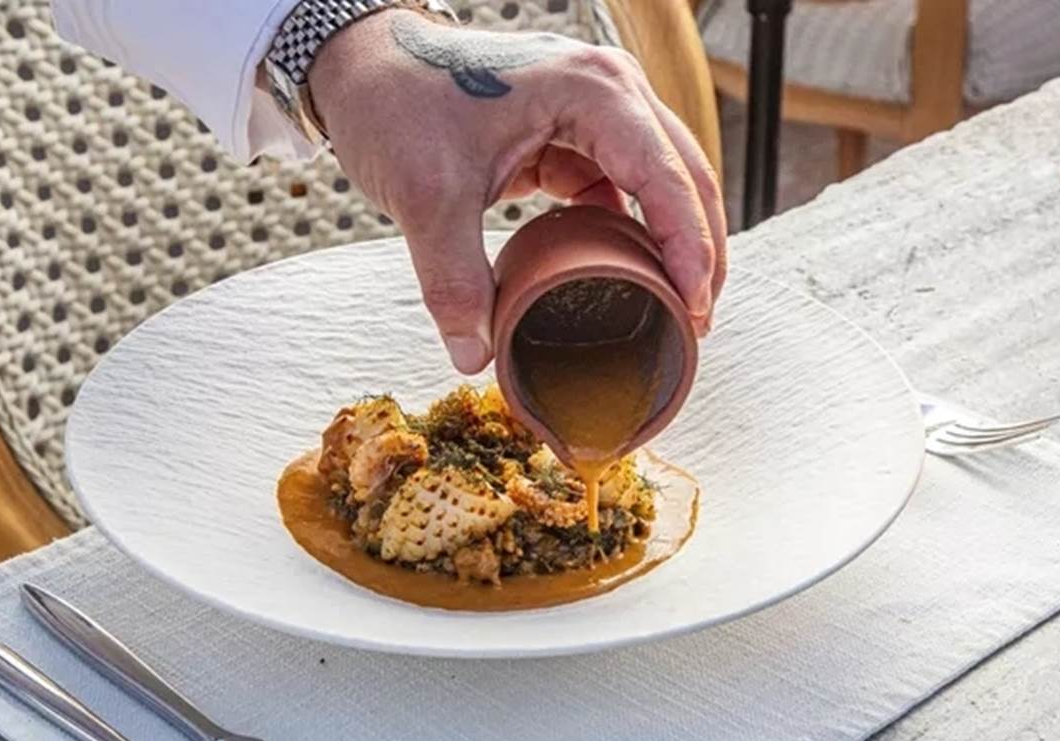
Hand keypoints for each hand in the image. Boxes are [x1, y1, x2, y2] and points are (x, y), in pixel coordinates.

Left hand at [307, 9, 725, 372]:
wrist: (359, 64)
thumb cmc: (396, 100)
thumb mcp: (426, 196)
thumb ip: (454, 280)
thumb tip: (475, 357)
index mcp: (591, 90)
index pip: (666, 175)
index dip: (688, 246)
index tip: (695, 308)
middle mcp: (607, 89)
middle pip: (684, 173)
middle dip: (700, 248)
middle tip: (699, 321)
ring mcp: (593, 109)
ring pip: (660, 179)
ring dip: (671, 240)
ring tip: (677, 306)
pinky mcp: (571, 132)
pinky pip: (620, 185)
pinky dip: (631, 230)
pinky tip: (628, 276)